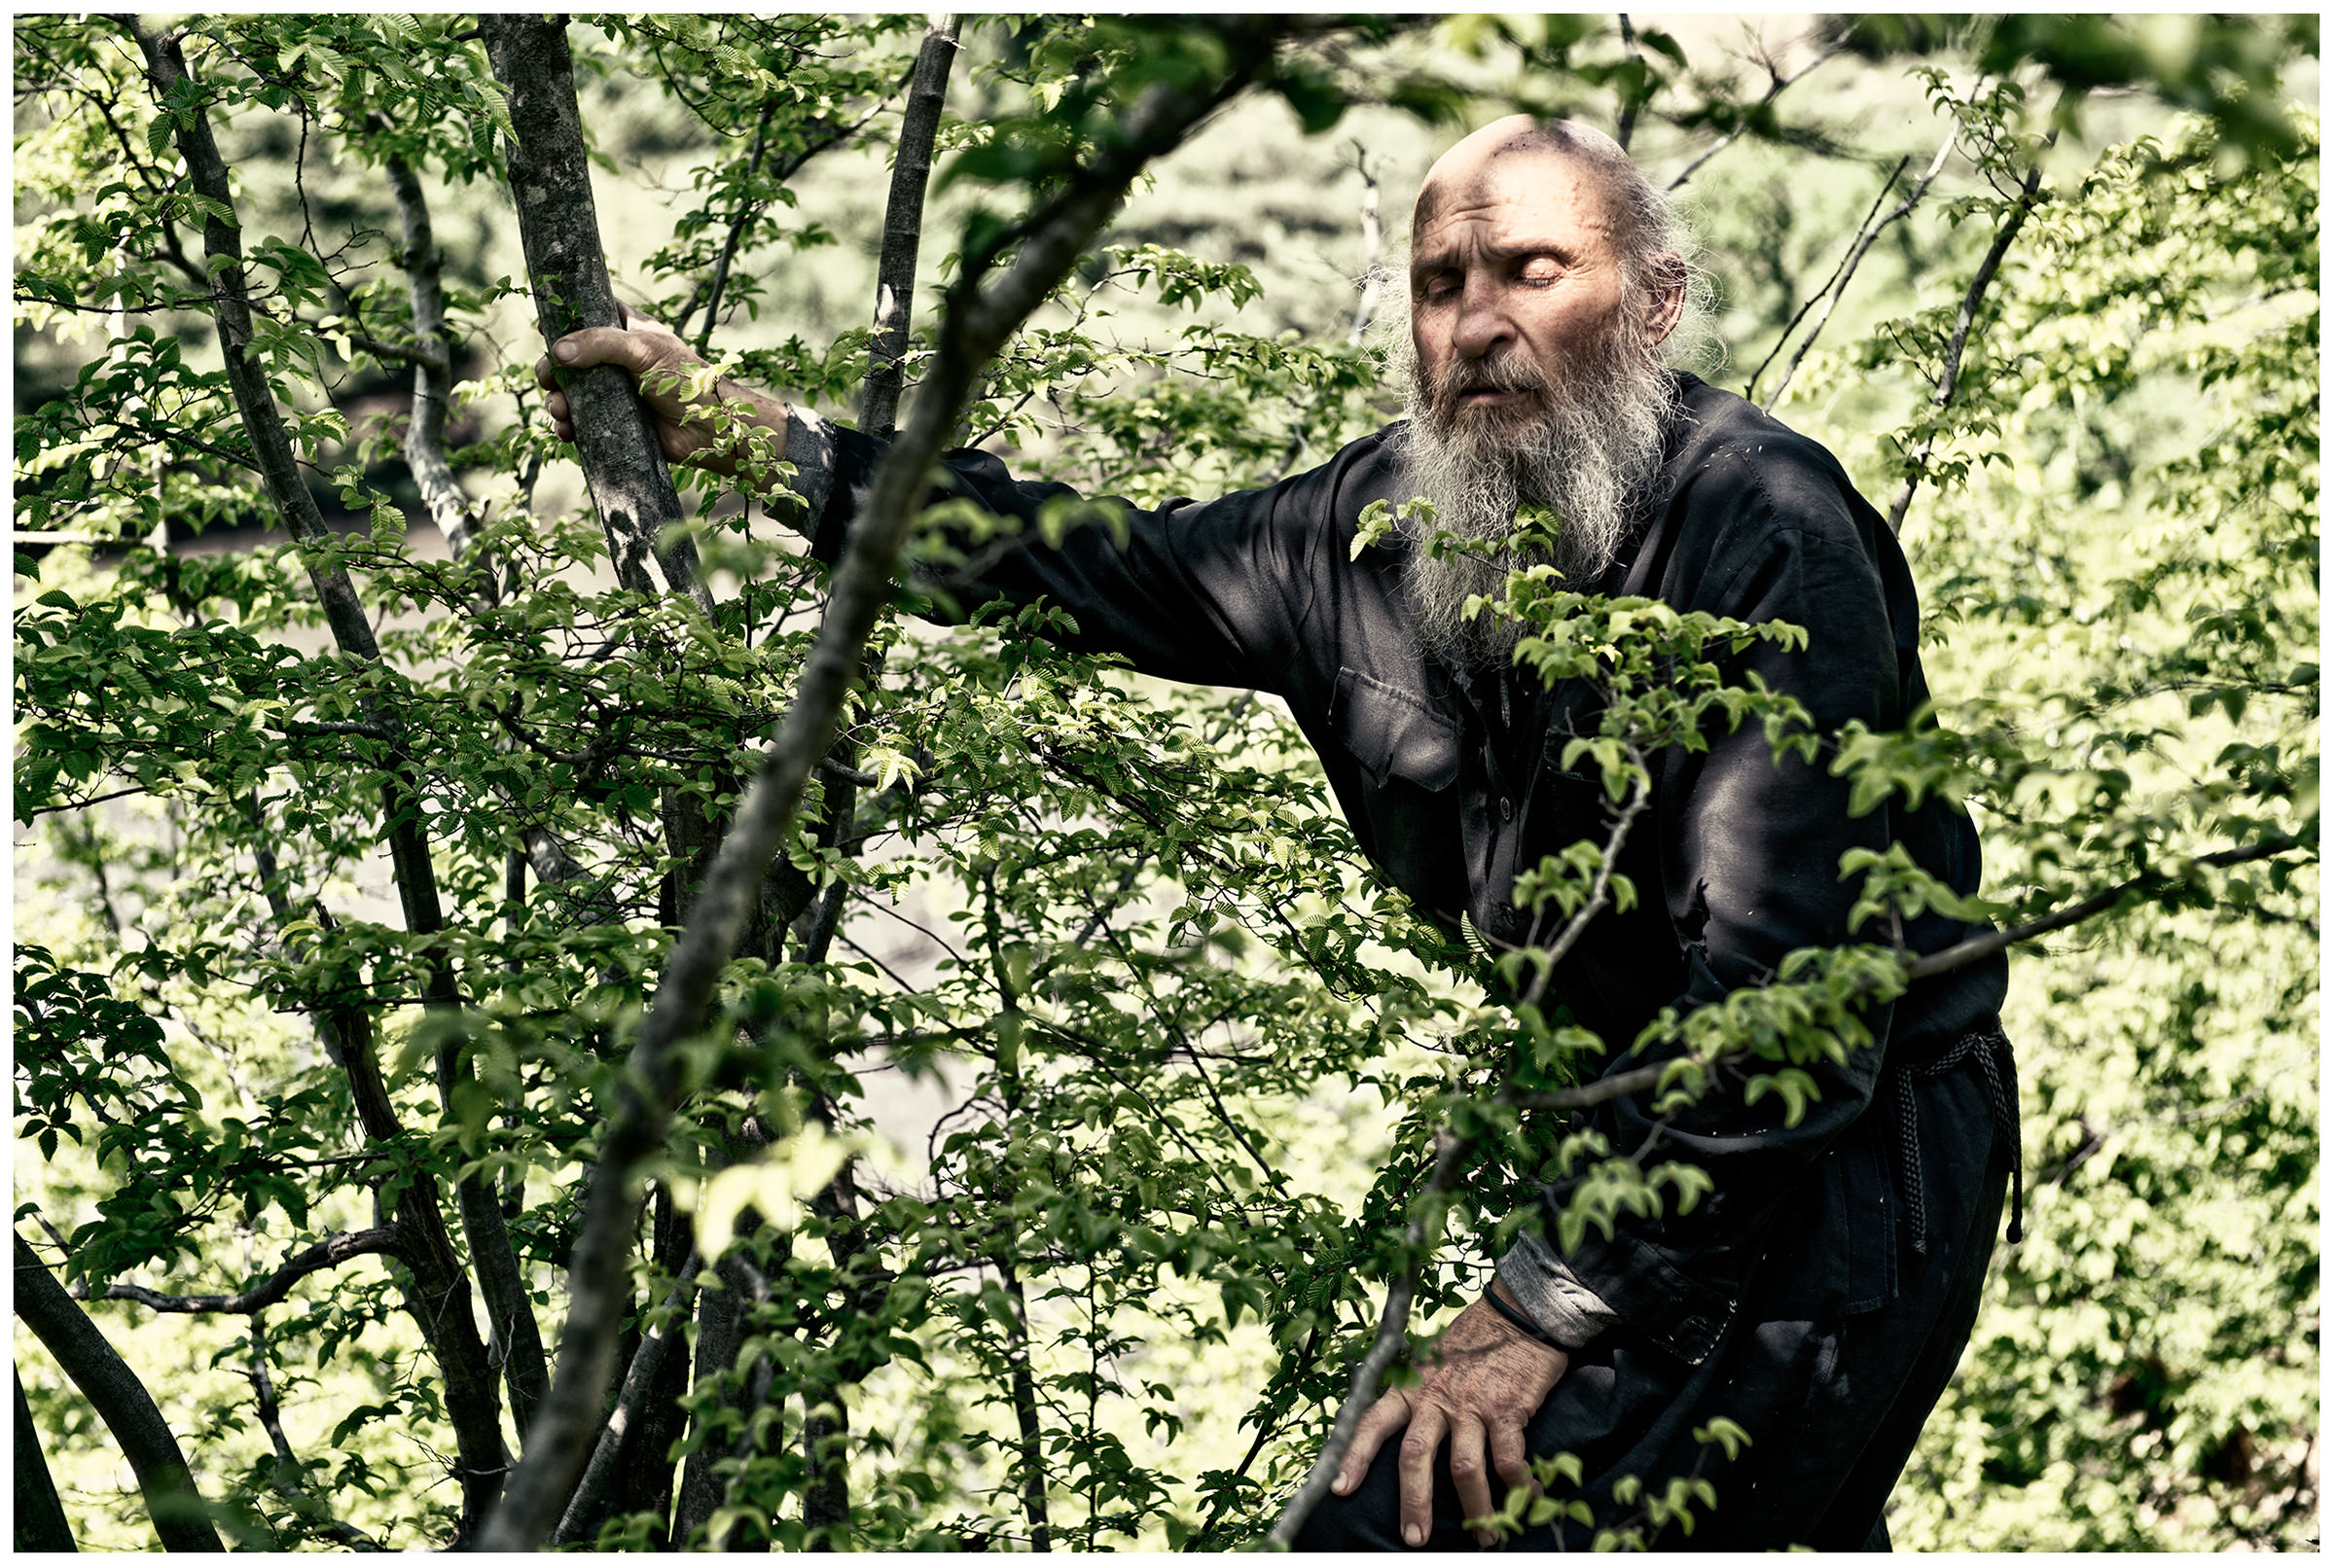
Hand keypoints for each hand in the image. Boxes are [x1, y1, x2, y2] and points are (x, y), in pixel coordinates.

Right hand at [532, 303, 787, 479]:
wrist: (709, 429)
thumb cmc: (684, 379)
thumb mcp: (643, 350)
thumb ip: (600, 343)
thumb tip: (557, 352)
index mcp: (626, 329)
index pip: (588, 313)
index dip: (563, 318)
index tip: (542, 328)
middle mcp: (615, 358)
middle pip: (568, 357)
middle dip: (551, 369)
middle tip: (547, 379)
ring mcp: (613, 391)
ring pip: (569, 392)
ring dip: (556, 401)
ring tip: (560, 411)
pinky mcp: (613, 421)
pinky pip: (581, 422)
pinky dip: (568, 426)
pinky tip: (567, 431)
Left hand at [1331, 1284, 1567, 1547]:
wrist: (1516, 1314)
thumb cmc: (1471, 1344)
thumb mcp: (1430, 1363)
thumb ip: (1415, 1396)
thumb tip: (1400, 1436)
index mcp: (1410, 1387)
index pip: (1372, 1421)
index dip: (1354, 1456)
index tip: (1339, 1489)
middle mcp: (1435, 1398)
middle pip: (1414, 1455)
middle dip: (1413, 1501)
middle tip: (1413, 1537)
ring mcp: (1471, 1405)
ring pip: (1464, 1467)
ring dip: (1475, 1508)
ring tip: (1485, 1536)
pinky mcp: (1507, 1409)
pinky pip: (1509, 1459)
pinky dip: (1520, 1485)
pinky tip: (1530, 1497)